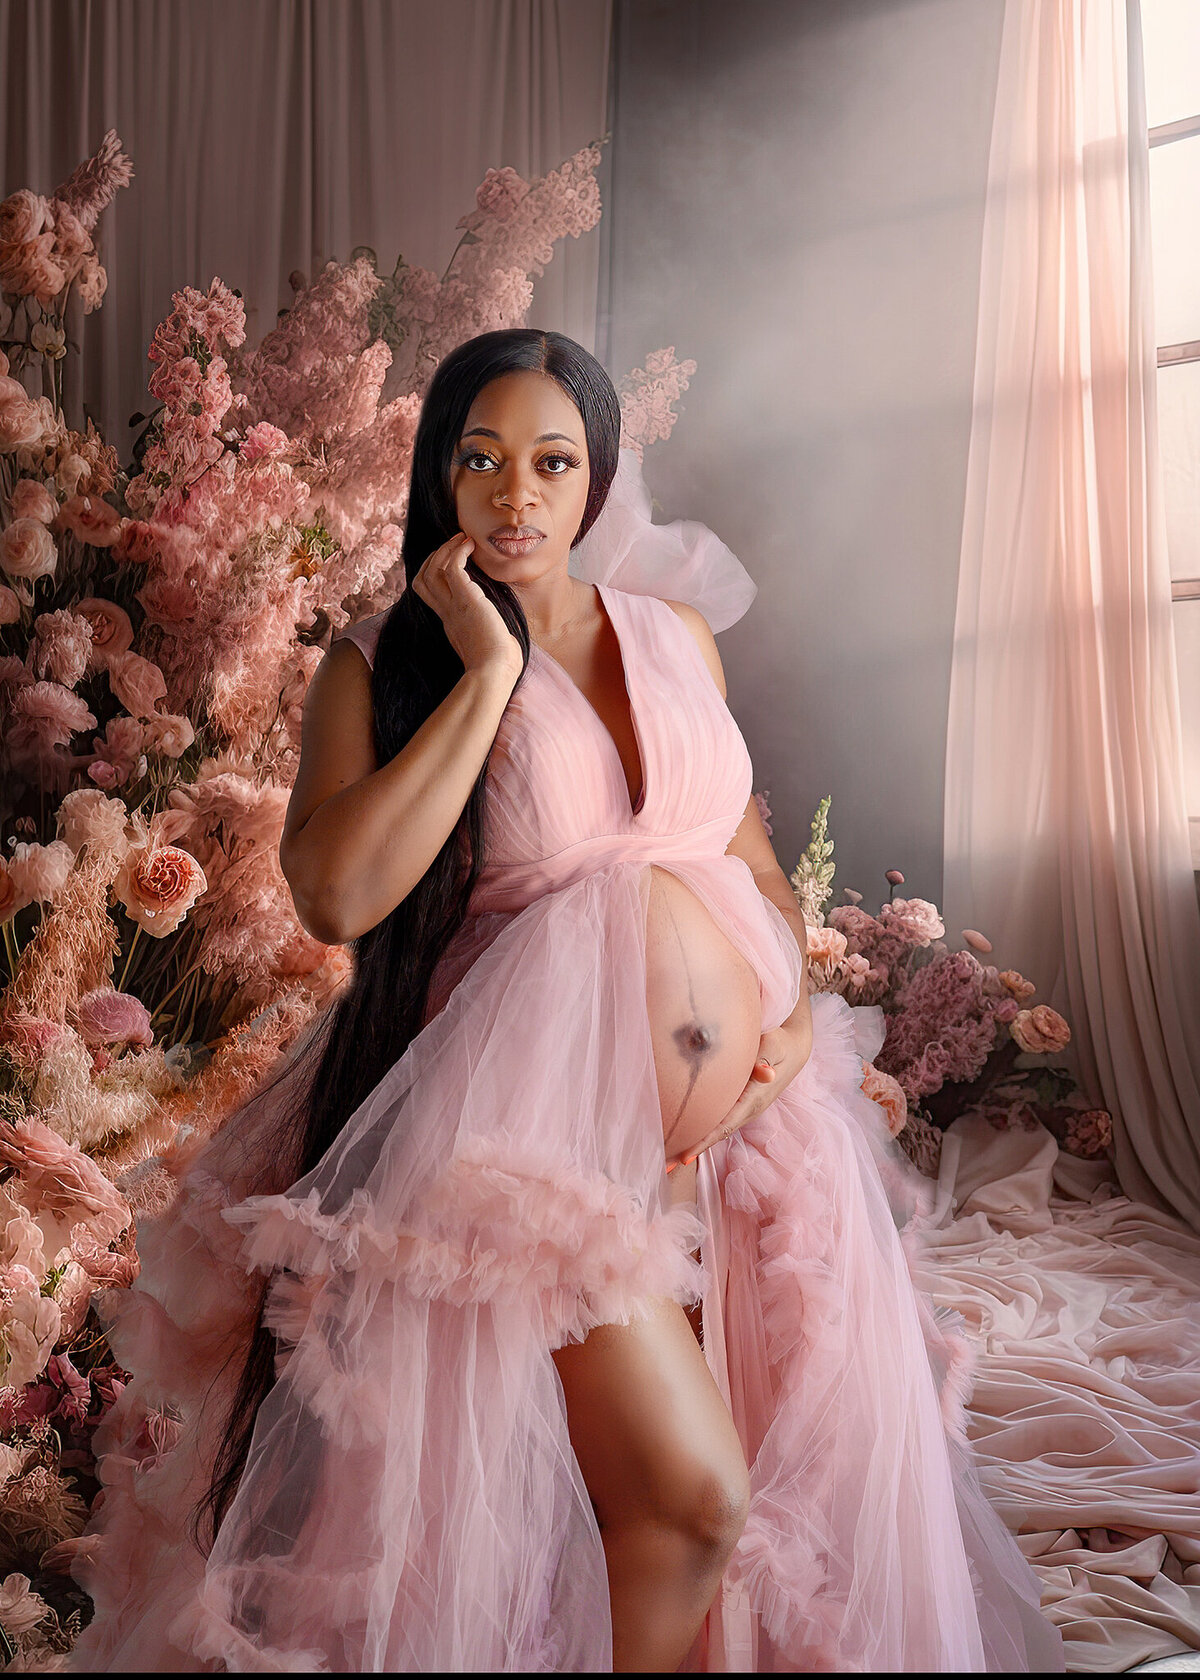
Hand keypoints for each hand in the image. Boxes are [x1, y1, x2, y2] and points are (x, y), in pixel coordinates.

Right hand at [411, 532, 522, 679]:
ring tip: (462, 538)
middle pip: (423, 578)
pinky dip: (458, 551)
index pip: (429, 593)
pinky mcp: (465, 598)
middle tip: (454, 544)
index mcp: (450, 623)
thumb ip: (491, 636)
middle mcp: (446, 612)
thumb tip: (505, 638)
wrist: (495, 671)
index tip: (451, 561)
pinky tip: (470, 545)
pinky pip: (452, 567)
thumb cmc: (500, 664)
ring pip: (432, 569)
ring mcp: (453, 605)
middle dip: (434, 557)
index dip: (433, 573)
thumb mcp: (490, 645)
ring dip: (446, 549)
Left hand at [666, 1017, 811, 1170]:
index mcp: (754, 1099)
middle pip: (717, 1134)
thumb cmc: (779, 1045)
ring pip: (717, 1130)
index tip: (686, 1156)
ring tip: (670, 1157)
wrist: (794, 1050)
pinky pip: (719, 1121)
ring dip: (696, 1143)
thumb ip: (765, 1059)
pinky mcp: (741, 1104)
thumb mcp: (773, 1047)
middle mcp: (749, 1109)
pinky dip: (702, 1131)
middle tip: (667, 1164)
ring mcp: (745, 1109)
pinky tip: (686, 1137)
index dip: (704, 1140)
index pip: (725, 1124)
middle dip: (693, 1149)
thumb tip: (765, 1072)